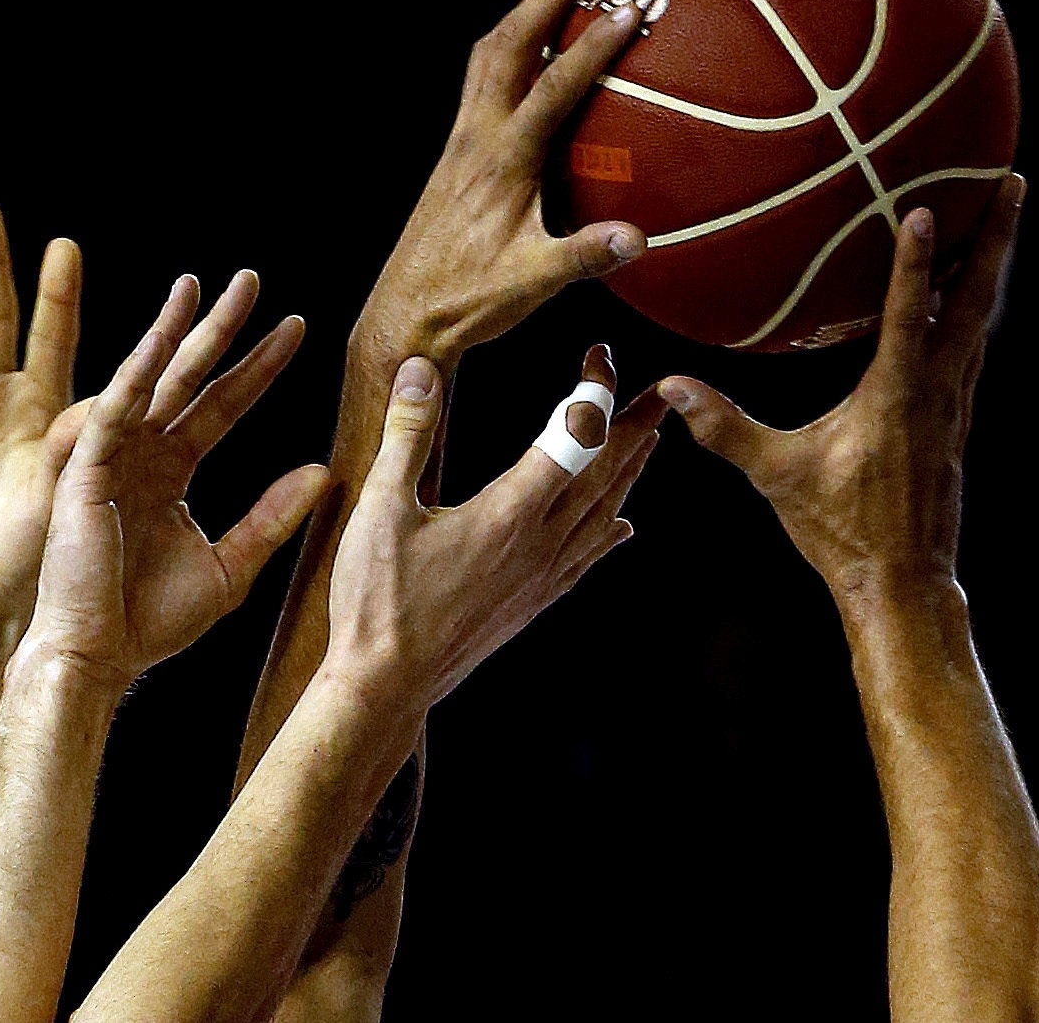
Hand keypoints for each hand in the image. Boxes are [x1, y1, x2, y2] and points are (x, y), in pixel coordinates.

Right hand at [25, 272, 330, 682]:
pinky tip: (160, 339)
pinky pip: (113, 410)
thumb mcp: (231, 566)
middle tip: (251, 279)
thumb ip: (272, 518)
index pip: (222, 406)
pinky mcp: (84, 469)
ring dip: (173, 330)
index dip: (258, 368)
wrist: (98, 655)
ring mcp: (111, 457)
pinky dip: (135, 372)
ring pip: (148, 378)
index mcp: (171, 474)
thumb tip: (324, 472)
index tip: (296, 328)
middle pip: (189, 377)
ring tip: (201, 285)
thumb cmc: (151, 622)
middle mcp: (142, 455)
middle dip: (220, 329)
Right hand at [323, 346, 665, 712]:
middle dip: (634, 424)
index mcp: (510, 513)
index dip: (594, 389)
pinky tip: (622, 526)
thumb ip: (406, 434)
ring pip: (605, 514)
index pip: (573, 435)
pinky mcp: (532, 602)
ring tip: (648, 440)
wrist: (387, 684)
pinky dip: (611, 531)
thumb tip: (419, 370)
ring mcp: (541, 577)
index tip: (600, 354)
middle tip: (661, 390)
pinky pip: (588, 557)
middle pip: (606, 473)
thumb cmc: (378, 599)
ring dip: (630, 472)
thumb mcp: (382, 506)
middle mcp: (540, 544)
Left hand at [358, 0, 649, 360]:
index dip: (594, 45)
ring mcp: (460, 144)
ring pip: (488, 55)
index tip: (632, 7)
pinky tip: (533, 54)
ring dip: (526, 11)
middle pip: (510, 42)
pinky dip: (510, 51)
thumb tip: (637, 238)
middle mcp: (475, 139)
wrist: (404, 316)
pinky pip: (482, 83)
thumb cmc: (467, 302)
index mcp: (501, 161)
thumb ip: (583, 256)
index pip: (554, 85)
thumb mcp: (531, 283)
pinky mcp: (454, 157)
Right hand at [656, 176, 1026, 605]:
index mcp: (897, 398)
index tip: (927, 208)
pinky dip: (972, 308)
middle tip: (1013, 182)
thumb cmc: (840, 530)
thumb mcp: (776, 475)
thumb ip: (725, 428)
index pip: (911, 315)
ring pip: (981, 320)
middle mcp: (938, 392)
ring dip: (991, 268)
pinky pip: (969, 347)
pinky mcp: (954, 420)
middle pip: (977, 301)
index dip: (917, 261)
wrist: (900, 583)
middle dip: (997, 240)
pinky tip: (963, 296)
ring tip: (998, 219)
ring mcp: (954, 406)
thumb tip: (671, 387)